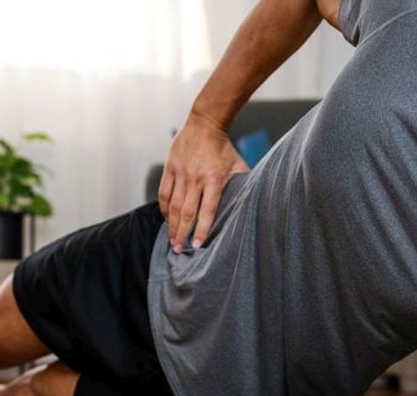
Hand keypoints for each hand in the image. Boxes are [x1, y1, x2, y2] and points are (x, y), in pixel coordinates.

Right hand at [159, 113, 248, 250]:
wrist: (205, 124)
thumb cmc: (224, 148)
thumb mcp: (238, 165)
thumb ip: (242, 184)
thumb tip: (252, 202)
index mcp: (214, 179)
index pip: (207, 210)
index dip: (202, 229)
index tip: (197, 245)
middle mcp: (196, 178)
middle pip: (187, 212)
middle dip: (182, 233)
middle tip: (179, 250)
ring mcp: (181, 173)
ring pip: (174, 205)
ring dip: (172, 225)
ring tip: (172, 241)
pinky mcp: (170, 168)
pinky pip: (164, 193)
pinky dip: (164, 208)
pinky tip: (166, 219)